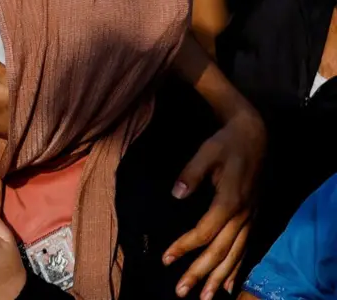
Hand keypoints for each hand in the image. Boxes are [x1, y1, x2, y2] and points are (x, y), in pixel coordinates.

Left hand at [165, 113, 264, 298]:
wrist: (255, 136)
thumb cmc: (225, 144)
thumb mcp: (207, 152)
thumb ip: (191, 173)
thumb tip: (176, 194)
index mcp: (229, 202)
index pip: (204, 232)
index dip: (184, 247)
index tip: (165, 258)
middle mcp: (242, 215)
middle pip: (220, 251)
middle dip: (200, 273)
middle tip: (181, 292)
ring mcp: (250, 219)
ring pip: (235, 255)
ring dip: (219, 278)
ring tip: (206, 298)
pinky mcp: (252, 218)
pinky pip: (245, 250)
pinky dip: (237, 269)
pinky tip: (229, 286)